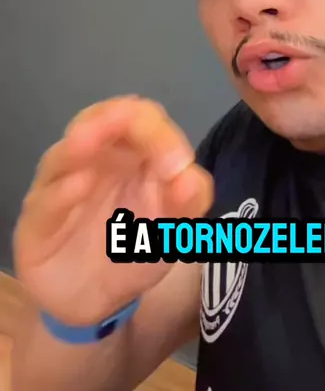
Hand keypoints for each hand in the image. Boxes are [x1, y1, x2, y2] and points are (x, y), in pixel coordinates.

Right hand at [13, 96, 212, 324]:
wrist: (98, 301)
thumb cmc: (136, 250)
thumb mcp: (172, 231)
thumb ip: (187, 203)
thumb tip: (190, 177)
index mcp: (131, 153)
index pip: (143, 119)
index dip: (160, 134)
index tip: (178, 165)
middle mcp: (94, 160)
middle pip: (100, 120)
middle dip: (115, 119)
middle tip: (130, 124)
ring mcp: (61, 186)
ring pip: (64, 154)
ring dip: (79, 143)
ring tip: (90, 140)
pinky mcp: (37, 221)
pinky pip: (46, 201)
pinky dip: (62, 192)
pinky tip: (79, 186)